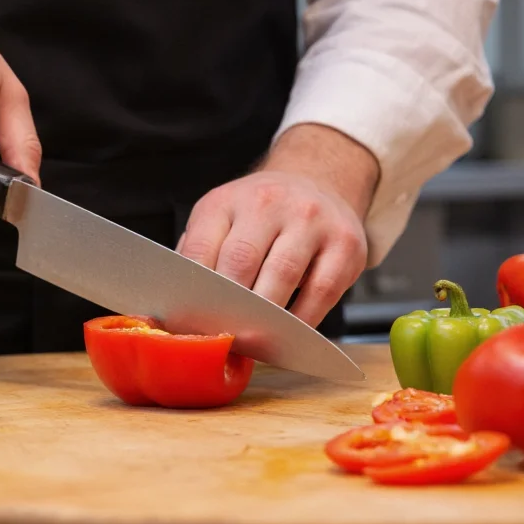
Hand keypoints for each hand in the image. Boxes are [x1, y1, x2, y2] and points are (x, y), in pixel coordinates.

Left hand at [177, 124, 379, 327]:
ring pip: (282, 278)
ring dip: (264, 320)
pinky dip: (302, 321)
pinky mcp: (346, 243)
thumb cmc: (258, 216)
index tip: (191, 327)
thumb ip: (199, 259)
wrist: (316, 181)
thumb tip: (177, 312)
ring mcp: (311, 220)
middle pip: (240, 264)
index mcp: (226, 201)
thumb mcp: (221, 221)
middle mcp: (268, 202)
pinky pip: (321, 292)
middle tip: (221, 339)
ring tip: (252, 342)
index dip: (194, 296)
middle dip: (228, 309)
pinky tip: (288, 335)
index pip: (200, 251)